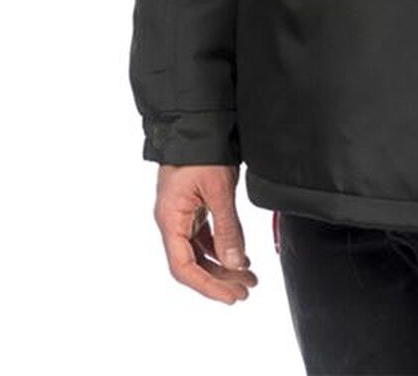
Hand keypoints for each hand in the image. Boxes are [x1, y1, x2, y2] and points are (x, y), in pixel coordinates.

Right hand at [153, 163, 258, 303]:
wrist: (195, 122)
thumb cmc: (202, 152)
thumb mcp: (218, 190)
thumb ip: (228, 228)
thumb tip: (235, 262)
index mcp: (170, 220)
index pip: (184, 267)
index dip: (207, 286)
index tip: (231, 296)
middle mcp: (172, 221)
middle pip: (192, 263)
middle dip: (219, 279)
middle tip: (245, 290)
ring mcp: (181, 214)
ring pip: (199, 251)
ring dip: (222, 265)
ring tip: (248, 276)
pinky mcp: (191, 206)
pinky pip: (203, 236)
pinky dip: (220, 247)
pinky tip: (238, 255)